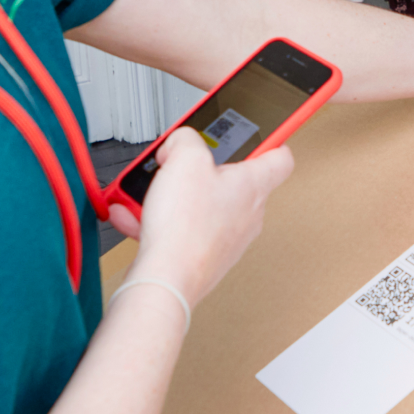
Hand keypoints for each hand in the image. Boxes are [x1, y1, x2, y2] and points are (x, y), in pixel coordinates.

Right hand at [107, 128, 293, 305]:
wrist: (166, 280)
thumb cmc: (186, 229)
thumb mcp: (185, 158)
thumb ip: (186, 138)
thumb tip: (181, 142)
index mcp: (253, 185)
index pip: (281, 158)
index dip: (273, 140)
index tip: (263, 132)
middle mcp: (246, 214)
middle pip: (231, 179)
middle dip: (201, 168)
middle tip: (181, 161)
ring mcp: (226, 237)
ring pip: (200, 204)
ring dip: (171, 194)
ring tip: (149, 190)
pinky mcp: (202, 255)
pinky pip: (180, 228)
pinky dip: (156, 219)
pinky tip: (132, 214)